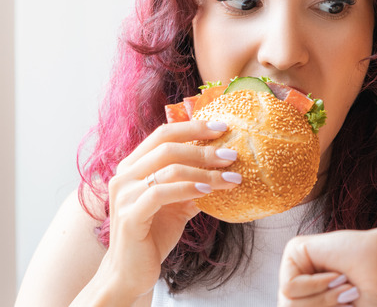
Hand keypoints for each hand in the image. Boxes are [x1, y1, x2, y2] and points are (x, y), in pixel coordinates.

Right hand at [97, 120, 240, 299]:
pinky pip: (161, 193)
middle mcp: (124, 175)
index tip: (222, 127)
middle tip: (231, 155)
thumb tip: (225, 167)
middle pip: (168, 147)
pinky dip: (188, 188)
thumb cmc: (153, 234)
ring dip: (204, 171)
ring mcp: (124, 194)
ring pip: (168, 169)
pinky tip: (208, 190)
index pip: (163, 134)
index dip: (193, 126)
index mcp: (133, 166)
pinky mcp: (129, 215)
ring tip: (230, 176)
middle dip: (204, 149)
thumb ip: (193, 183)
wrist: (131, 272)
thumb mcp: (177, 203)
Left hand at [278, 228, 376, 306]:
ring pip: (288, 303)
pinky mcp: (295, 250)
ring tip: (343, 284)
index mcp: (307, 299)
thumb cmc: (371, 294)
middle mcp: (298, 282)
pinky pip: (289, 286)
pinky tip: (334, 275)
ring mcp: (295, 266)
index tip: (348, 306)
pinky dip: (315, 286)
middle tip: (346, 298)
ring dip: (322, 300)